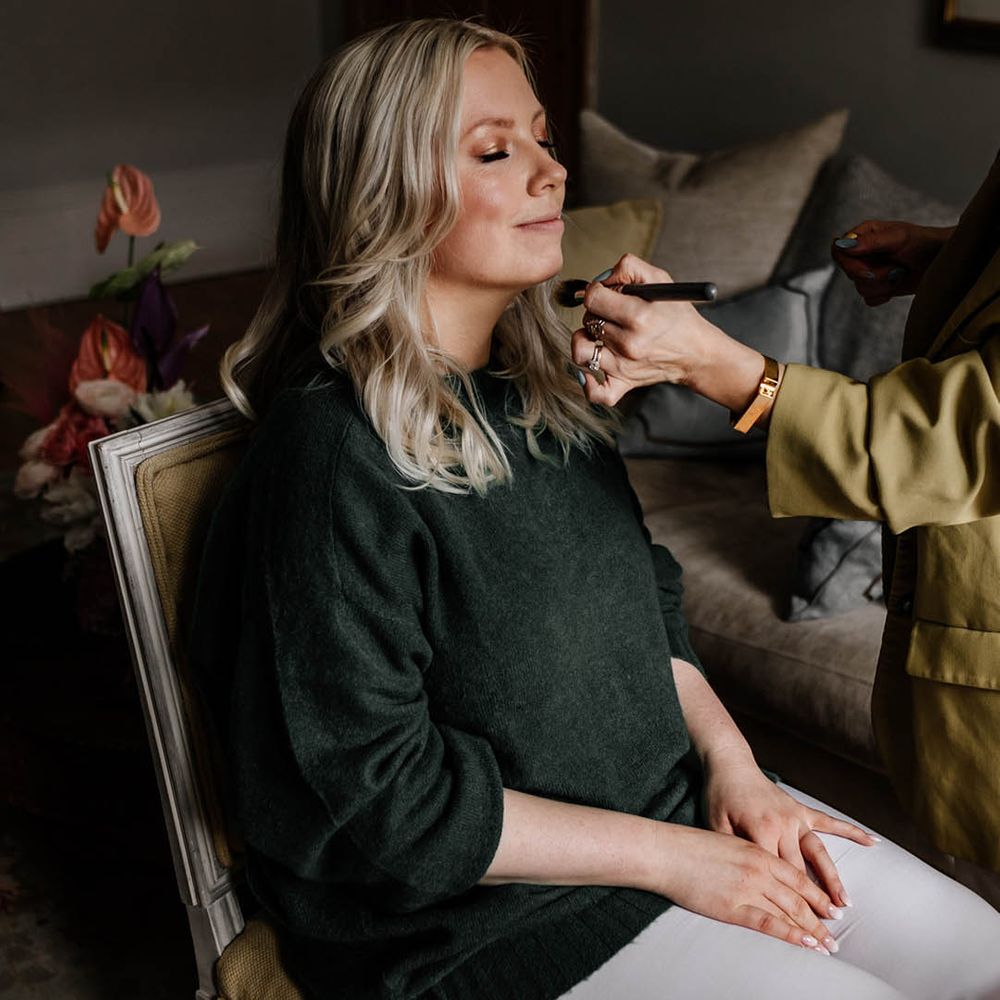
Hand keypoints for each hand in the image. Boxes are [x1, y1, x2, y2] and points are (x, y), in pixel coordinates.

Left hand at [570, 254, 762, 410]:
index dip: (597, 291)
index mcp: (639, 316)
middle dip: (597, 312)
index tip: (608, 294)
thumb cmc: (677, 315)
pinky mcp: (624, 384)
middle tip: (615, 314)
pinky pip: (596, 393)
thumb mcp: (660, 280)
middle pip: (588, 320)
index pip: (593, 298)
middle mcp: (629, 343)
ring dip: (586, 340)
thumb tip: (601, 278)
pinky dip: (587, 383)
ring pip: (581, 351)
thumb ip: (629, 268)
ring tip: (600, 335)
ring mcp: (624, 367)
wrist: (696, 352)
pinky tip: (588, 371)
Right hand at [653, 823, 841, 954]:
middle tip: (836, 932)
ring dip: (813, 930)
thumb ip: (748, 855)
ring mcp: (747, 889)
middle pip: (799, 896)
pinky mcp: (733, 908)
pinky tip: (805, 943)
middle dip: (821, 916)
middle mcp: (759, 869)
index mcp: (757, 850)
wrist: (666, 851)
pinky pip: (768, 924)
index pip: (797, 876)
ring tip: (828, 945)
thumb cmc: (691, 845)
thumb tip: (763, 870)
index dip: (818, 893)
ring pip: (789, 911)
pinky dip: (791, 934)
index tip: (832, 907)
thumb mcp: (727, 841)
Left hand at [702, 755, 877, 910]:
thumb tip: (742, 880)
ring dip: (833, 878)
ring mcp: (795, 816)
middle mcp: (784, 825)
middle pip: (801, 870)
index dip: (787, 900)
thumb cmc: (719, 796)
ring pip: (819, 852)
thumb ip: (732, 852)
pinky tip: (872, 842)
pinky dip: (852, 831)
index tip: (798, 926)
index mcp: (761, 831)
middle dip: (813, 900)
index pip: (778, 875)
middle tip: (827, 928)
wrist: (731, 764)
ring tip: (845, 902)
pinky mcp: (801, 808)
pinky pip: (829, 822)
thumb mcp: (716, 825)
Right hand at [831, 220, 953, 305]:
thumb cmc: (925, 242)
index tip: (866, 269)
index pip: (839, 250)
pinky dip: (885, 294)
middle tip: (895, 270)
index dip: (848, 263)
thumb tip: (843, 245)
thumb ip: (871, 242)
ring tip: (901, 273)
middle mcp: (863, 253)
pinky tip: (898, 284)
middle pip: (849, 272)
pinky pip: (869, 298)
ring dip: (883, 284)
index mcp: (864, 235)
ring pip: (860, 287)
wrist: (943, 261)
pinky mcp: (878, 286)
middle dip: (872, 275)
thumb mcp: (899, 238)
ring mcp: (869, 270)